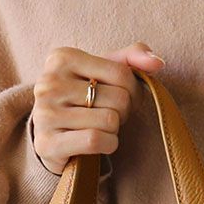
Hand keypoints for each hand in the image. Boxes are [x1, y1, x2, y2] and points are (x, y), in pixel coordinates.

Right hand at [32, 41, 165, 173]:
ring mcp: (45, 114)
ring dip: (114, 130)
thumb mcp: (102, 73)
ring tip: (99, 128)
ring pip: (109, 121)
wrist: (51, 137)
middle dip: (122, 112)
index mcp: (62, 58)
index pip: (121, 73)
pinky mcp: (48, 144)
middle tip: (109, 116)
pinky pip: (96, 140)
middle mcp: (49, 83)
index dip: (134, 91)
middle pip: (118, 99)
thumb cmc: (81, 101)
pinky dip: (107, 145)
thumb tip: (157, 62)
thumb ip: (130, 59)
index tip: (124, 99)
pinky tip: (99, 144)